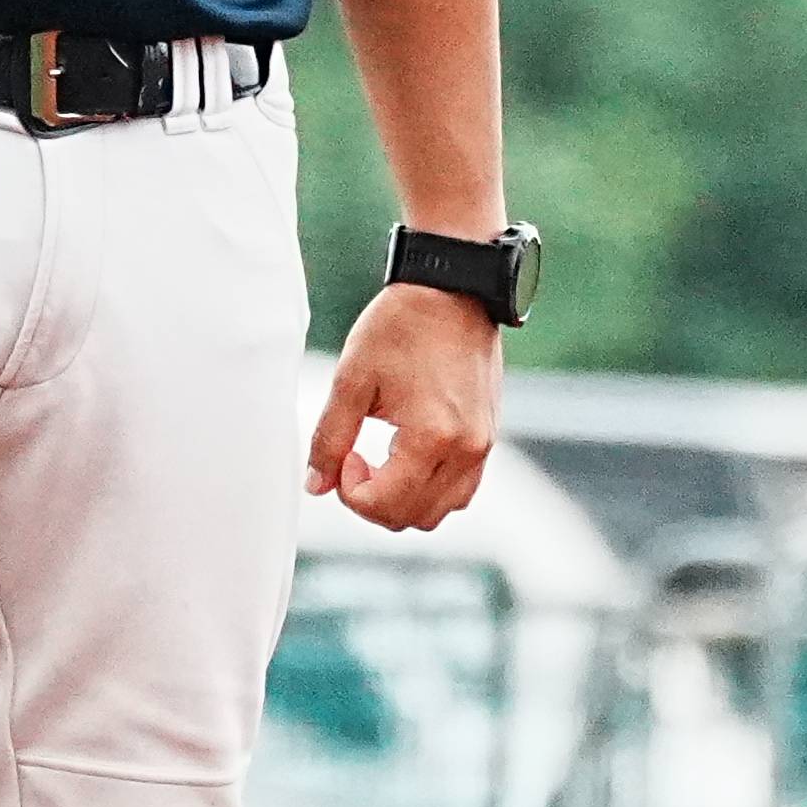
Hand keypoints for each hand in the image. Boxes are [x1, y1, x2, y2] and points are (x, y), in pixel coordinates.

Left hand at [307, 282, 498, 531]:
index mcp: (431, 437)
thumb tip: (317, 485)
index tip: (344, 455)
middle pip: (413, 517)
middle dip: (374, 501)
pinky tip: (407, 454)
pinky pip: (461, 489)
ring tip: (382, 460)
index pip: (384, 505)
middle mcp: (466, 449)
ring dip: (403, 499)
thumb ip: (330, 438)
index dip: (350, 491)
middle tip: (355, 459)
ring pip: (441, 511)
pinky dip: (430, 487)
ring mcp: (483, 446)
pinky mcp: (488, 437)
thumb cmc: (402, 325)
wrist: (453, 289)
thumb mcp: (351, 379)